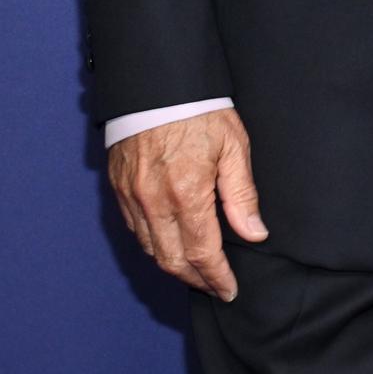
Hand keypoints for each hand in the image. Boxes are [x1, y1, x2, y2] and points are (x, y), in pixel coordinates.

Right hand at [107, 108, 266, 300]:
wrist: (156, 83)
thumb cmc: (200, 110)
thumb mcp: (233, 146)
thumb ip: (242, 194)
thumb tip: (254, 234)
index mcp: (186, 192)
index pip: (202, 252)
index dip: (216, 277)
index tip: (229, 290)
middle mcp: (153, 201)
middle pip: (172, 260)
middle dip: (196, 280)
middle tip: (215, 287)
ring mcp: (131, 197)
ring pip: (150, 250)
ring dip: (173, 267)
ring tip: (196, 272)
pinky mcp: (118, 189)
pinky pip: (134, 231)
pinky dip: (153, 246)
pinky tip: (169, 246)